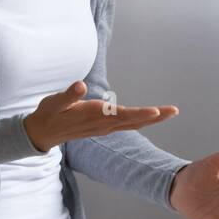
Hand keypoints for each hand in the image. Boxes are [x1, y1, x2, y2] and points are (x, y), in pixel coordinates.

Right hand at [24, 81, 177, 152]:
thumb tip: (80, 85)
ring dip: (152, 119)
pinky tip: (151, 117)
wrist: (44, 133)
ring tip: (170, 112)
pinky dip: (141, 120)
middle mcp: (103, 123)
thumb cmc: (50, 113)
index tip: (156, 112)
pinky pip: (127, 124)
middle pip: (134, 120)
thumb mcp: (54, 102)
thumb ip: (68, 95)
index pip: (121, 115)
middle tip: (175, 111)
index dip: (139, 114)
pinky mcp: (104, 127)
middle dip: (155, 116)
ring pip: (133, 123)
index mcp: (94, 115)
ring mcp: (104, 127)